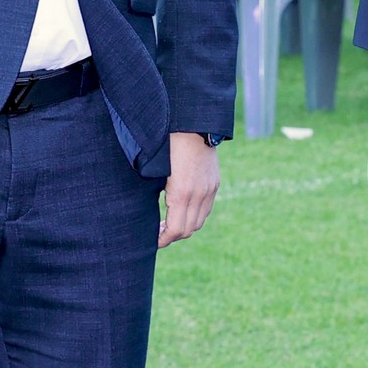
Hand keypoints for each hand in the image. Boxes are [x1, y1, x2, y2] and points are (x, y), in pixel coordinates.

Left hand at [159, 131, 220, 247]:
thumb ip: (160, 196)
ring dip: (186, 226)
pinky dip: (195, 215)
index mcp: (180, 194)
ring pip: (199, 222)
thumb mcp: (157, 174)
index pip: (175, 230)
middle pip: (188, 230)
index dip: (164, 240)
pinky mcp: (215, 184)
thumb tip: (152, 215)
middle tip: (160, 232)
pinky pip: (206, 209)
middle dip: (173, 236)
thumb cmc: (168, 147)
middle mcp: (198, 195)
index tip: (154, 240)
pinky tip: (185, 209)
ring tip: (172, 221)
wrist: (193, 127)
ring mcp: (209, 190)